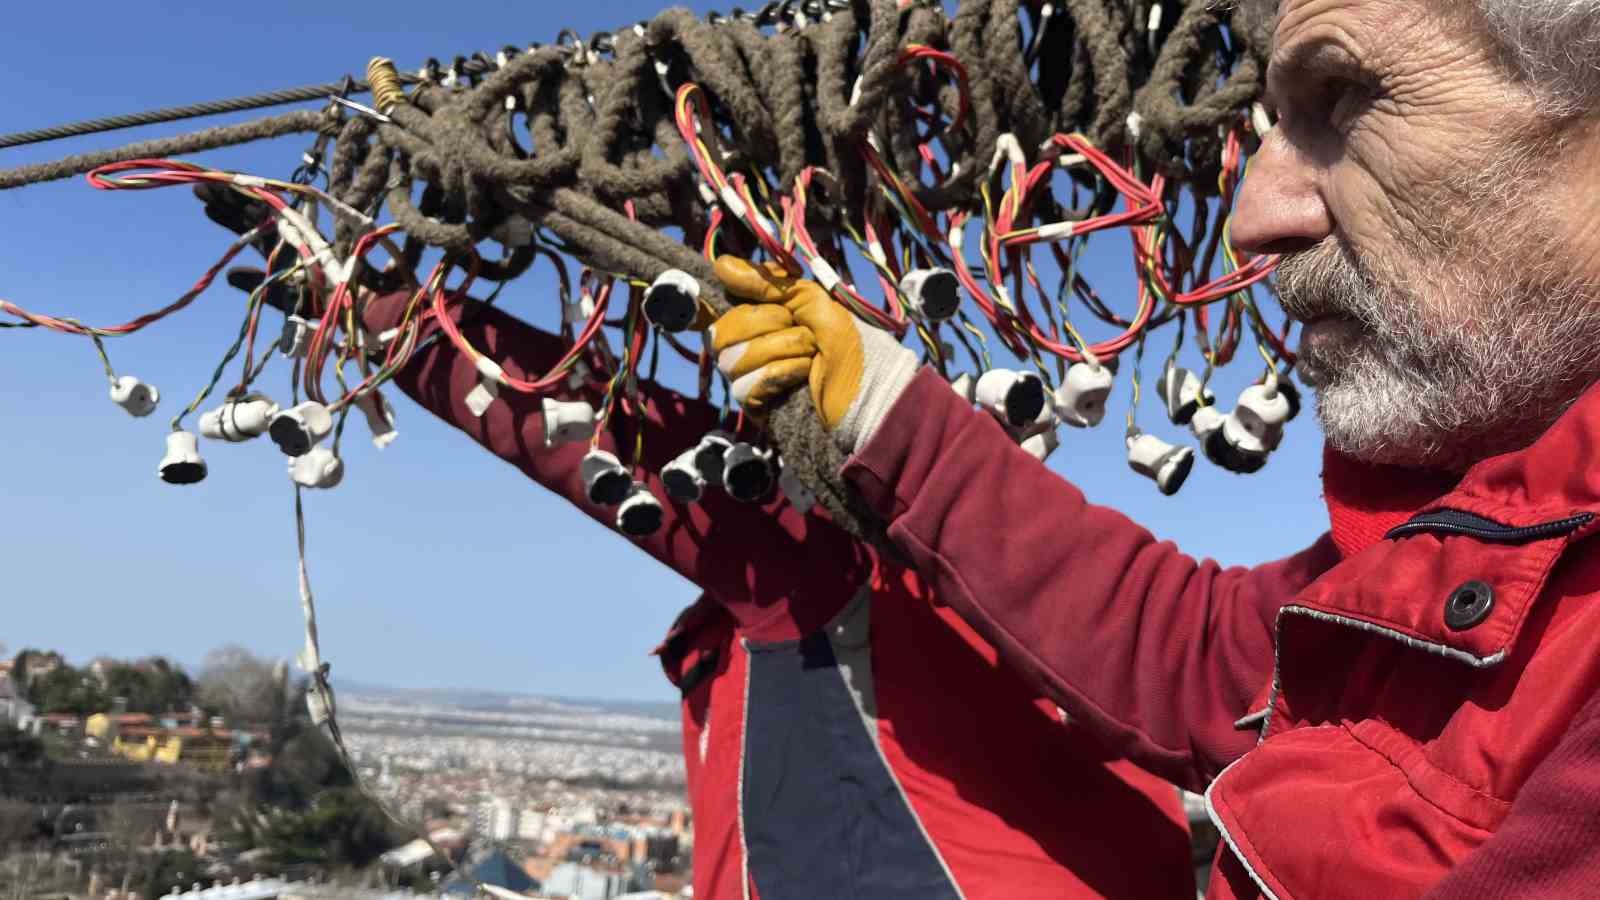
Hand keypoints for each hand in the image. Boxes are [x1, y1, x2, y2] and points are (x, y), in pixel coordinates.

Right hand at [710, 256, 918, 452]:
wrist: (871, 393)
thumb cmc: (849, 346)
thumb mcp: (813, 302)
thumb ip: (768, 283)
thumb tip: (721, 264)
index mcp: (759, 316)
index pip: (718, 298)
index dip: (727, 288)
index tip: (745, 280)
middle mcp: (746, 345)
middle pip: (722, 329)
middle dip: (768, 321)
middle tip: (803, 328)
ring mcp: (748, 376)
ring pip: (734, 357)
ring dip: (782, 347)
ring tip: (812, 353)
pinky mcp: (755, 405)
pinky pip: (746, 384)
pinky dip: (781, 372)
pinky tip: (804, 374)